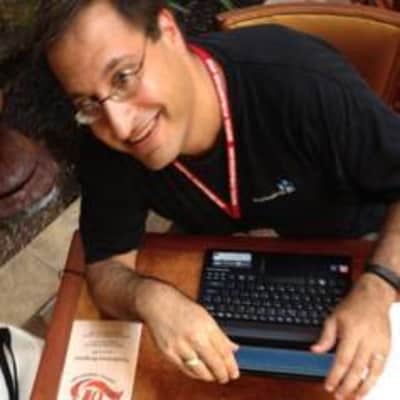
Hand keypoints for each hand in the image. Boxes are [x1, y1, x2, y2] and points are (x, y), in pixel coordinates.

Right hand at [136, 279, 239, 382]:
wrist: (159, 304)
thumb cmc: (182, 308)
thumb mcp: (205, 316)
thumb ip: (219, 334)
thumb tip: (233, 348)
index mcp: (206, 326)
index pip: (224, 352)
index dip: (231, 366)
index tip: (234, 372)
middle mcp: (194, 336)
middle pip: (214, 363)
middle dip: (223, 374)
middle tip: (226, 377)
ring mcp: (181, 346)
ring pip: (200, 371)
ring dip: (209, 376)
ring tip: (214, 376)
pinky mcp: (169, 353)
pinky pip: (185, 369)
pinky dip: (194, 374)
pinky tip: (199, 372)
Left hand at [311, 274, 394, 398]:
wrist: (373, 297)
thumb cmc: (353, 307)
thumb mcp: (333, 318)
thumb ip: (325, 337)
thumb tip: (314, 351)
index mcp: (352, 333)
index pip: (343, 360)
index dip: (335, 375)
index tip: (328, 385)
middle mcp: (367, 341)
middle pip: (357, 370)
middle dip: (347, 386)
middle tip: (339, 396)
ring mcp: (379, 345)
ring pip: (372, 372)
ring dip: (362, 388)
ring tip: (353, 397)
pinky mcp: (387, 347)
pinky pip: (381, 368)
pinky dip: (374, 379)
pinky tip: (367, 386)